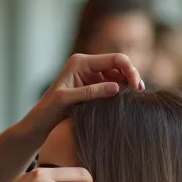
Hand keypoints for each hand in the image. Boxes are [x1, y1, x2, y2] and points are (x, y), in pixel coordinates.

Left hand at [21, 53, 143, 141]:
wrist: (41, 121)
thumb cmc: (49, 109)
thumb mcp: (67, 99)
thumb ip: (91, 92)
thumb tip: (116, 87)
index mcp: (81, 62)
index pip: (114, 59)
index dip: (129, 69)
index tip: (137, 86)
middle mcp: (88, 66)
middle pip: (119, 65)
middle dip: (132, 76)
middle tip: (140, 93)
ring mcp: (92, 76)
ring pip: (118, 76)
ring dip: (127, 85)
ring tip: (134, 99)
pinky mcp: (94, 88)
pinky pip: (113, 86)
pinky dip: (121, 93)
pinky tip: (125, 102)